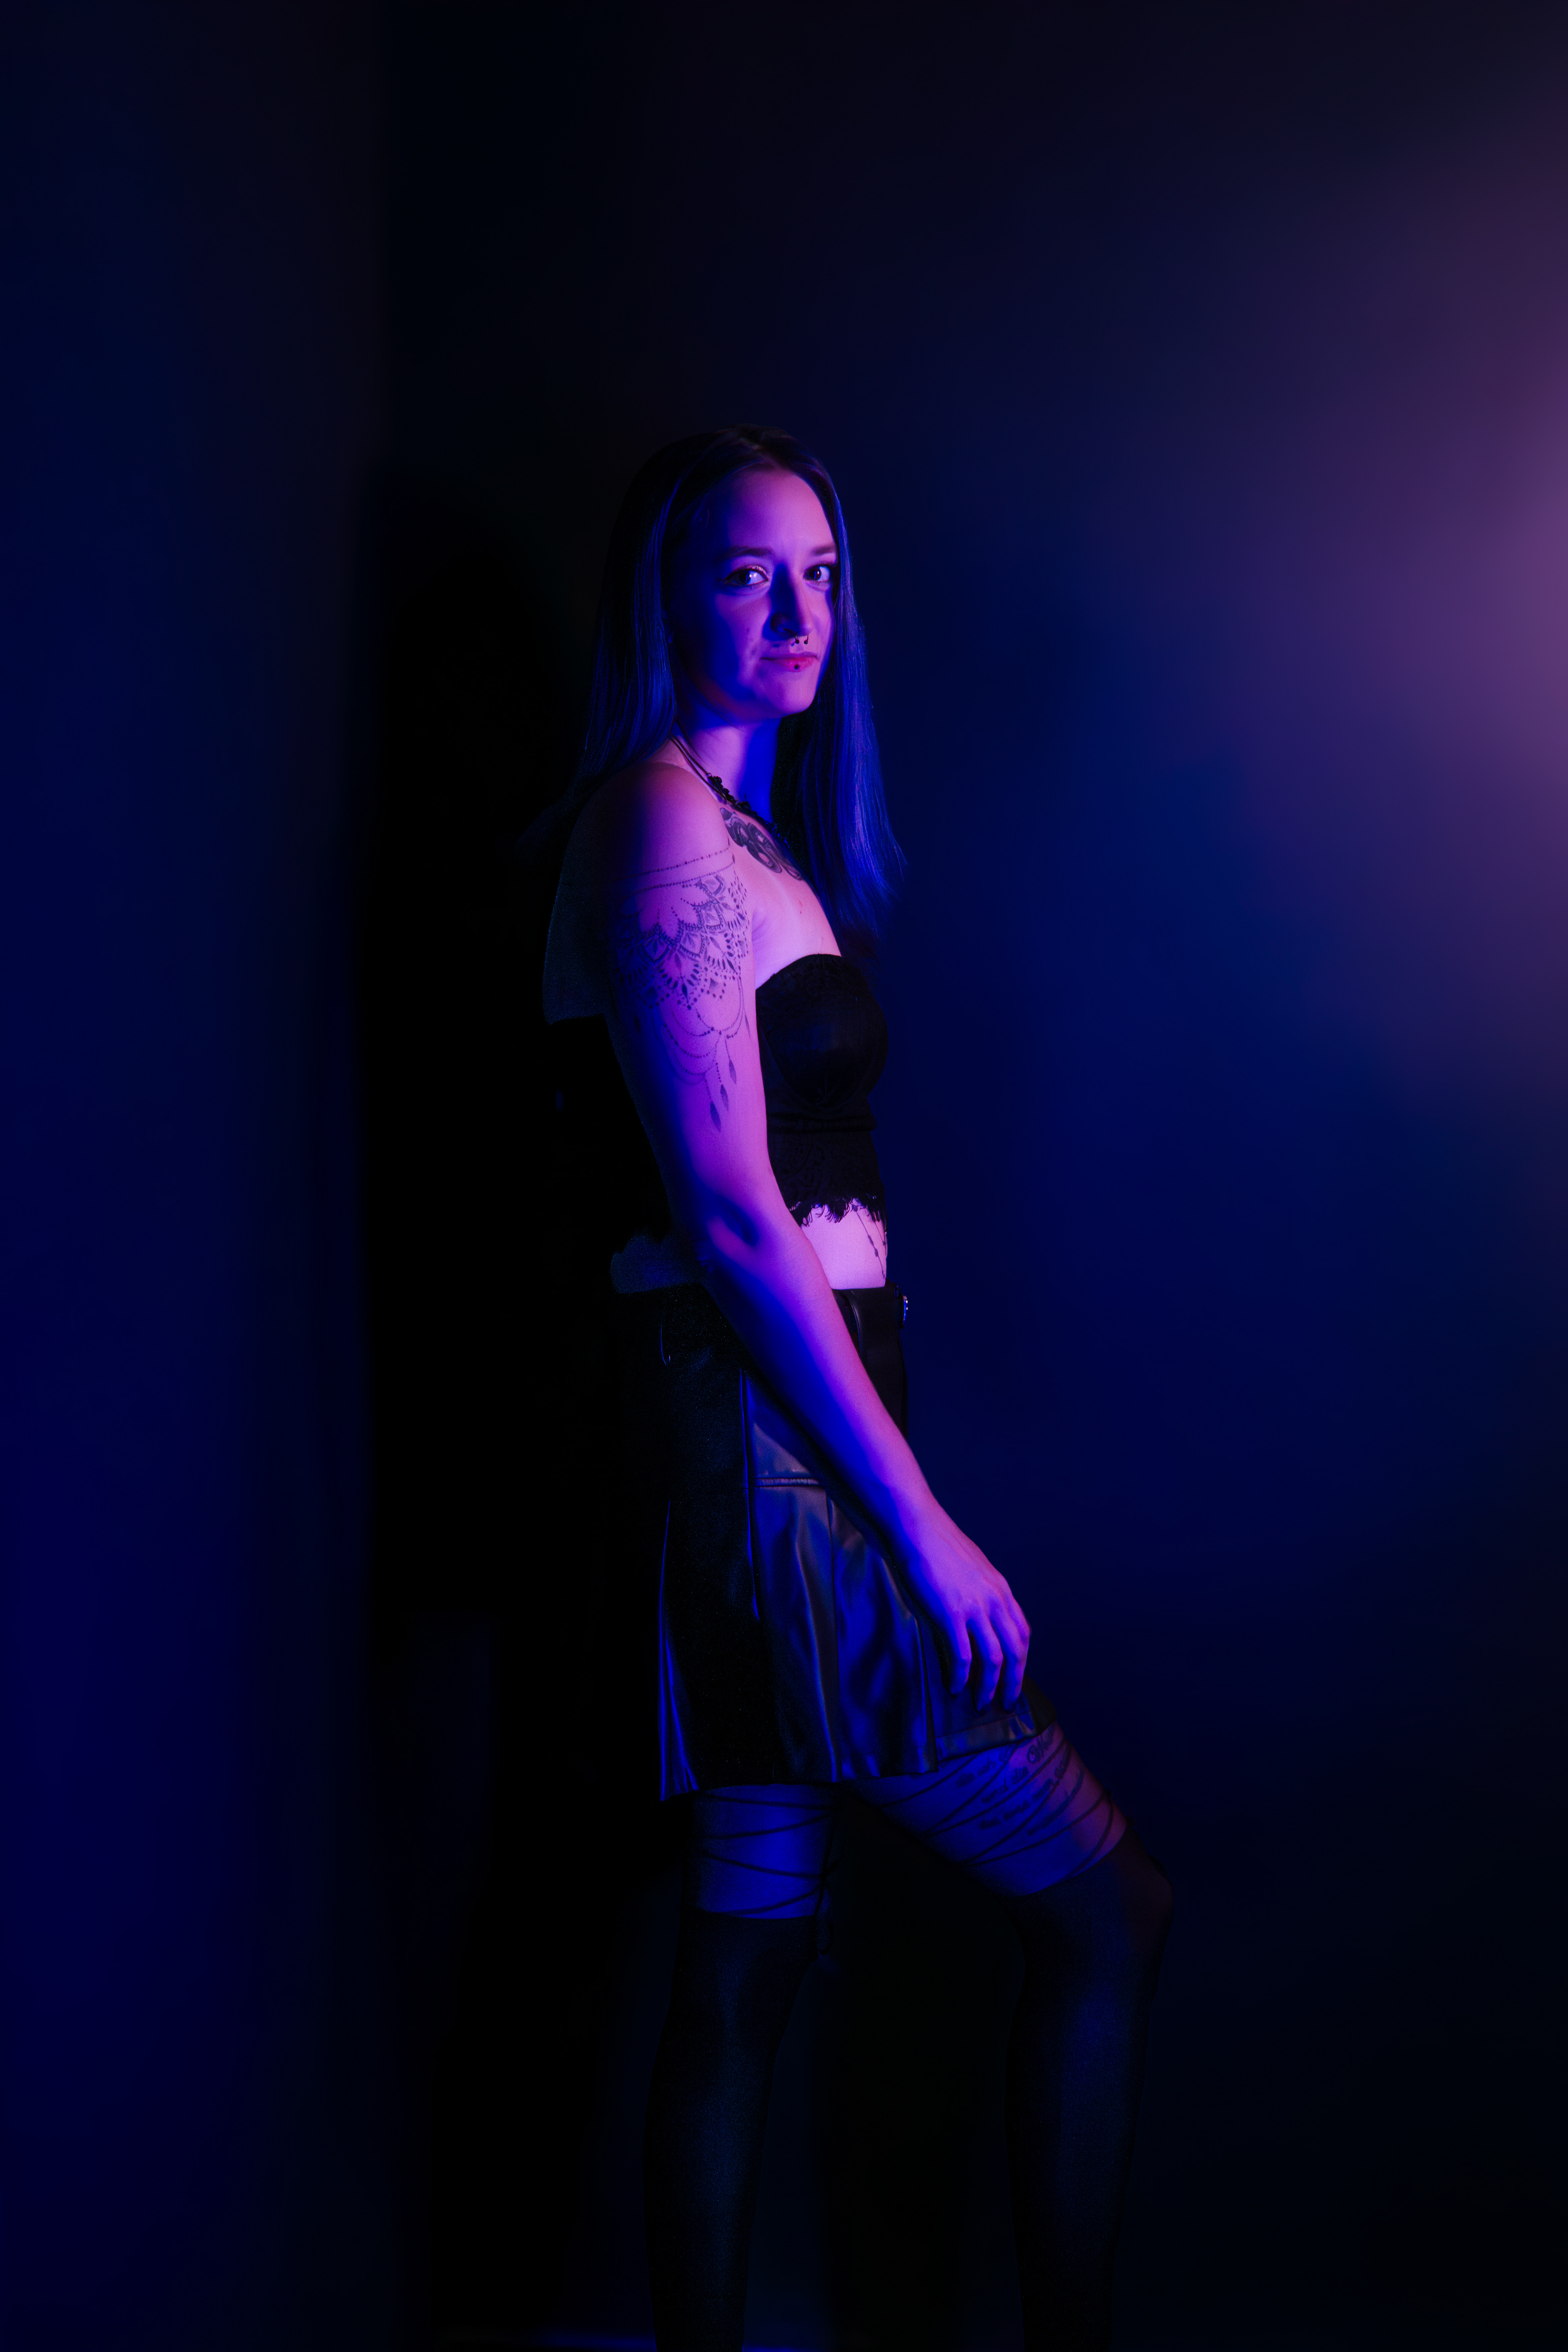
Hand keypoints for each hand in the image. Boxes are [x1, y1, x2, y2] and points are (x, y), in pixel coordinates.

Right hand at [892, 1502, 1030, 1709]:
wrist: (920, 1527)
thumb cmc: (941, 1545)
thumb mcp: (975, 1567)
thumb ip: (984, 1591)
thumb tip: (983, 1613)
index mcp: (1002, 1590)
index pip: (1022, 1633)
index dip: (1022, 1661)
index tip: (1014, 1678)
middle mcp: (995, 1600)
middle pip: (1015, 1651)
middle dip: (1012, 1682)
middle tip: (1004, 1702)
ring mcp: (975, 1607)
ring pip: (993, 1658)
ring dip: (988, 1686)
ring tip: (979, 1702)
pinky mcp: (951, 1613)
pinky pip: (963, 1654)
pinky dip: (962, 1676)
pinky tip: (955, 1687)